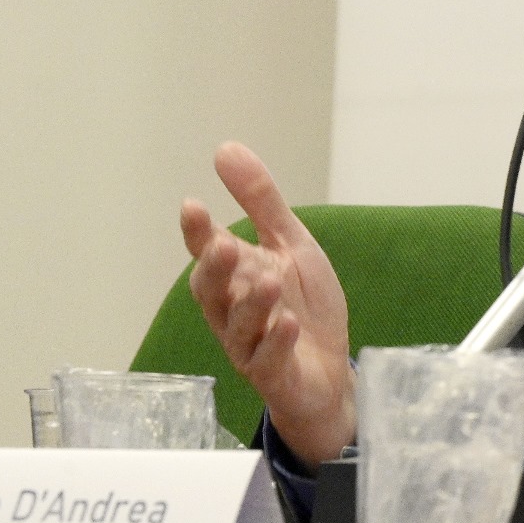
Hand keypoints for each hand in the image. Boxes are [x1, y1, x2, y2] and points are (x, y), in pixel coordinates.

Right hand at [181, 142, 354, 468]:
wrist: (330, 369)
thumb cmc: (302, 304)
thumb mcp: (291, 245)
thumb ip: (261, 202)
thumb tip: (225, 148)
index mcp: (236, 276)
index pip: (208, 251)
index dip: (198, 233)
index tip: (192, 206)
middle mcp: (233, 310)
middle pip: (212, 291)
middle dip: (216, 269)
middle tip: (223, 247)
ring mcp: (250, 345)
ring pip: (238, 327)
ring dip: (252, 305)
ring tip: (269, 282)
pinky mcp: (273, 374)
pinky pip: (268, 359)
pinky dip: (276, 342)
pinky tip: (287, 323)